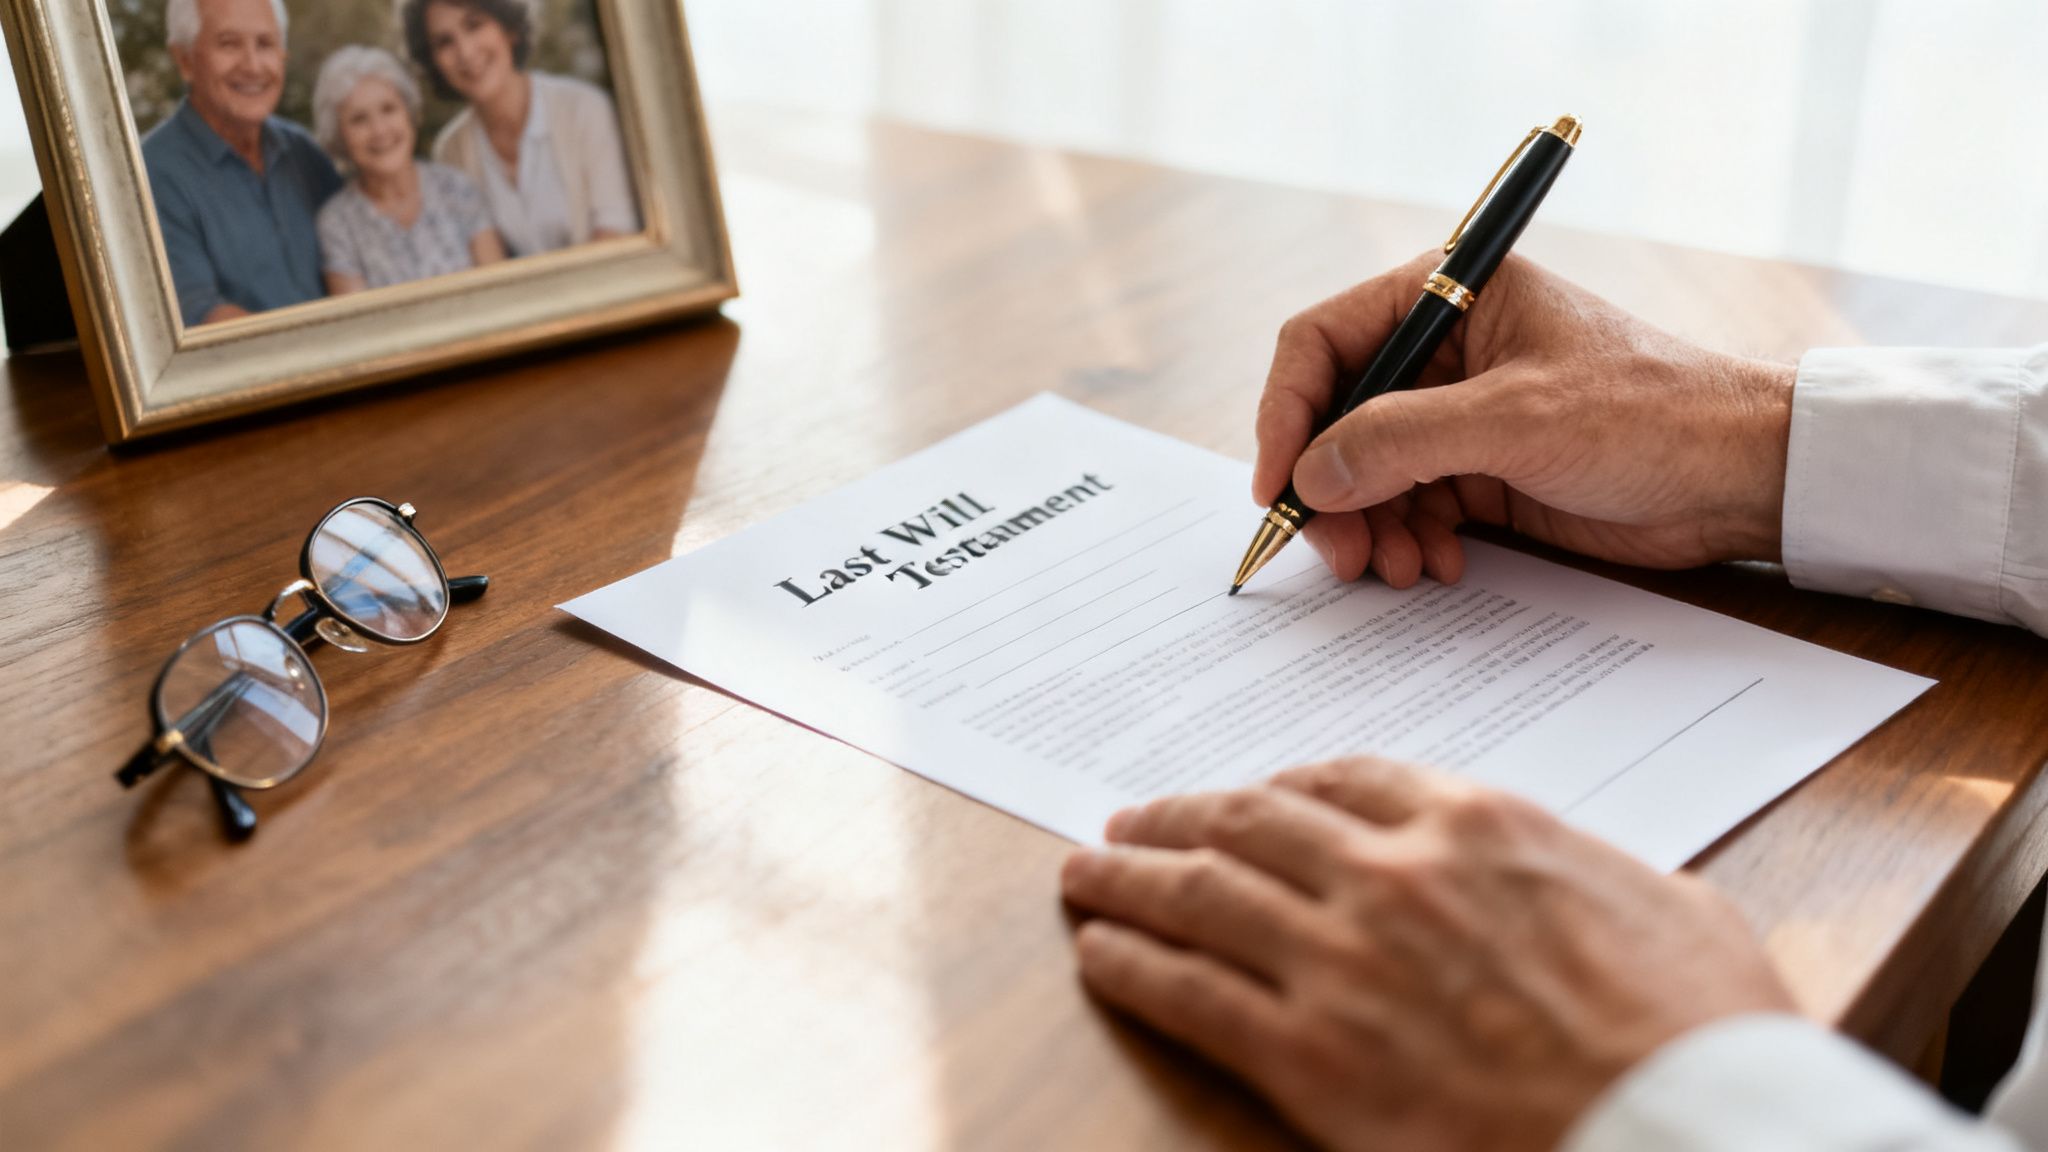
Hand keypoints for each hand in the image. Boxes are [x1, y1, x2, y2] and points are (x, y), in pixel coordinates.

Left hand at [1060, 758, 1794, 1151]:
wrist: (1691, 1136)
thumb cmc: (1703, 1035)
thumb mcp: (1672, 906)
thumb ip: (1590, 870)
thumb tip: (1571, 875)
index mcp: (1478, 826)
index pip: (1342, 780)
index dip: (1278, 785)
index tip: (1248, 795)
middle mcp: (1392, 874)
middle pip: (1249, 822)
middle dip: (1178, 816)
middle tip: (1131, 818)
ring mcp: (1342, 961)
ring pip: (1199, 894)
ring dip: (1128, 877)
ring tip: (1085, 871)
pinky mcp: (1310, 1056)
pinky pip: (1189, 992)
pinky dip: (1133, 964)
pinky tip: (1101, 952)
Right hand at [1255, 253, 1796, 585]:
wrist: (1743, 478)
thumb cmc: (1652, 414)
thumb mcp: (1516, 419)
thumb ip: (1402, 440)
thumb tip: (1312, 473)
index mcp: (1448, 294)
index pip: (1323, 342)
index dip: (1287, 414)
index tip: (1279, 485)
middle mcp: (1443, 351)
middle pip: (1335, 418)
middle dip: (1329, 489)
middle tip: (1336, 552)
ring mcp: (1459, 415)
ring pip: (1366, 474)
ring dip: (1368, 528)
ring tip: (1396, 569)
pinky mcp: (1481, 472)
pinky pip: (1408, 509)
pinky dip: (1408, 543)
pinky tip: (1437, 567)